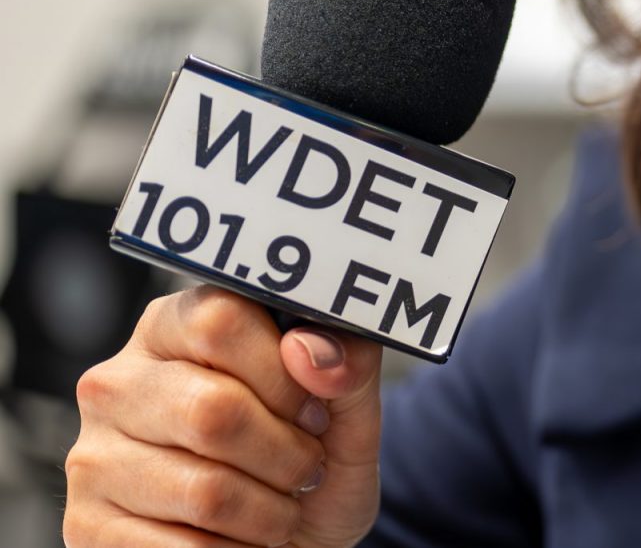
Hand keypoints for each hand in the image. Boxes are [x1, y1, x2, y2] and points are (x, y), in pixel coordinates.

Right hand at [65, 286, 383, 547]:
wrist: (287, 545)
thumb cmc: (309, 468)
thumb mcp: (347, 413)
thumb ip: (348, 365)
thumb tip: (311, 349)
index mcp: (174, 329)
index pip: (221, 321)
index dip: (285, 375)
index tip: (314, 411)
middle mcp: (118, 383)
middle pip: (212, 410)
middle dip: (286, 454)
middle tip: (306, 470)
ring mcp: (93, 456)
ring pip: (203, 490)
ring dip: (268, 514)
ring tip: (279, 509)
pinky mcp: (87, 525)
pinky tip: (239, 539)